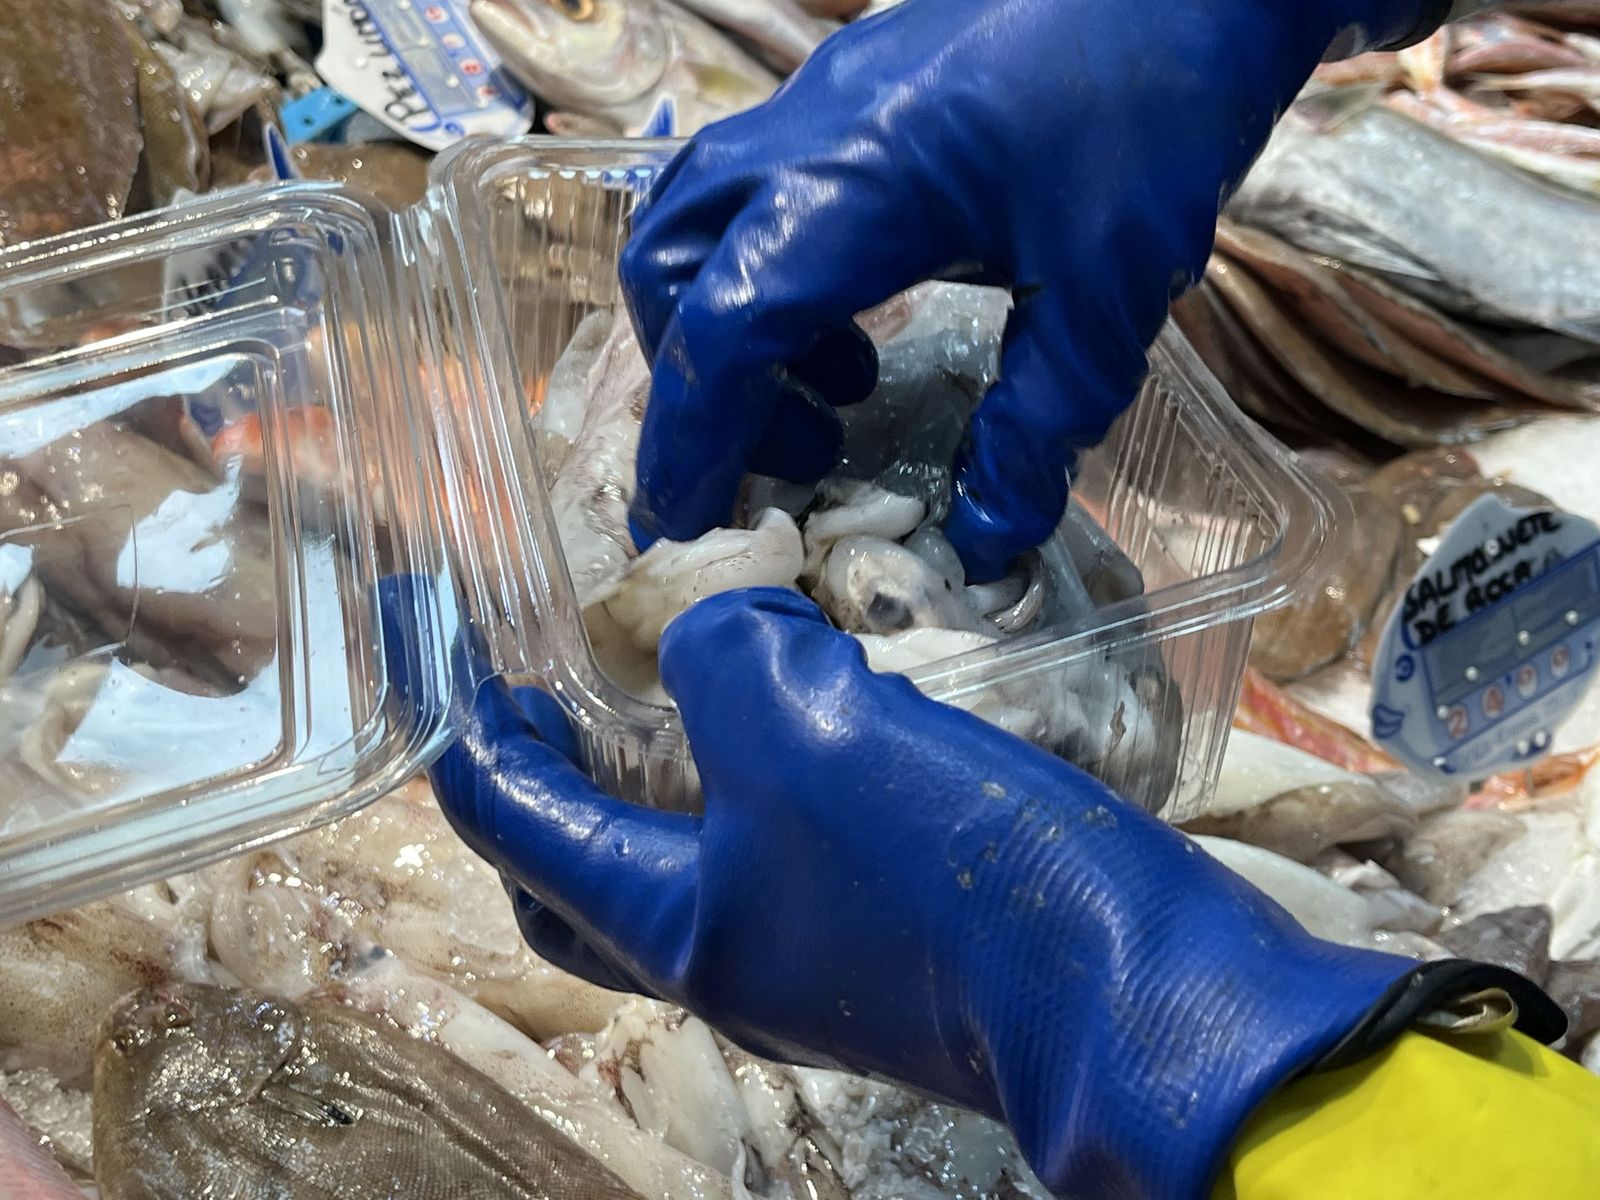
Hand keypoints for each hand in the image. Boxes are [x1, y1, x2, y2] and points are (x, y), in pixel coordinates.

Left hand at [380, 579, 1494, 1199]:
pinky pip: (794, 850)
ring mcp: (816, 959)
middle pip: (589, 881)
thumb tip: (714, 630)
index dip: (473, 743)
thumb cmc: (943, 864)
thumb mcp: (805, 729)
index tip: (450, 668)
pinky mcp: (895, 938)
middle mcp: (731, 959)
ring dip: (672, 774)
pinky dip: (773, 776)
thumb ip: (725, 659)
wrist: (1136, 987)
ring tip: (684, 675)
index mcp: (676, 923)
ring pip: (700, 861)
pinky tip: (816, 708)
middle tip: (547, 696)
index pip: (521, 831)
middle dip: (547, 793)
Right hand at [619, 0, 1441, 581]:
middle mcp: (807, 132)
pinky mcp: (851, 91)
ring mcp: (821, 98)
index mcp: (857, 184)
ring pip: (700, 219)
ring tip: (837, 395)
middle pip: (671, 265)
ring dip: (733, 324)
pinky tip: (869, 317)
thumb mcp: (1108, 292)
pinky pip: (758, 190)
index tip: (692, 524)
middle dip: (697, 381)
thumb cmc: (1162, 107)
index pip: (727, 328)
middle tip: (790, 453)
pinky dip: (777, 274)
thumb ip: (1037, 426)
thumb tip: (986, 541)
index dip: (695, 440)